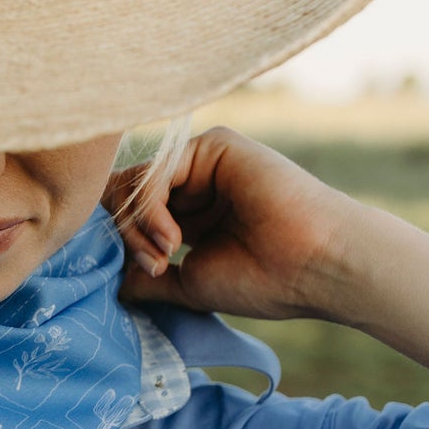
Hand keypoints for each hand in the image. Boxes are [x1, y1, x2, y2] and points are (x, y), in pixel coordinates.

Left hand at [106, 124, 428, 375]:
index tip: (150, 275)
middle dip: (128, 234)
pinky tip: (175, 238)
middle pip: (126, 193)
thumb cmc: (265, 279)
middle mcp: (194, 180)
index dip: (124, 243)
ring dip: (138, 225)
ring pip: (136, 182)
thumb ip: (149, 277)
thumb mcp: (189, 282)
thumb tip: (112, 282)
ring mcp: (203, 160)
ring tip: (166, 257)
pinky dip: (151, 209)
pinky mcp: (213, 146)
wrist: (317, 266)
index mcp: (190, 210)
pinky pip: (156, 171)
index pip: (131, 212)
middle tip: (156, 267)